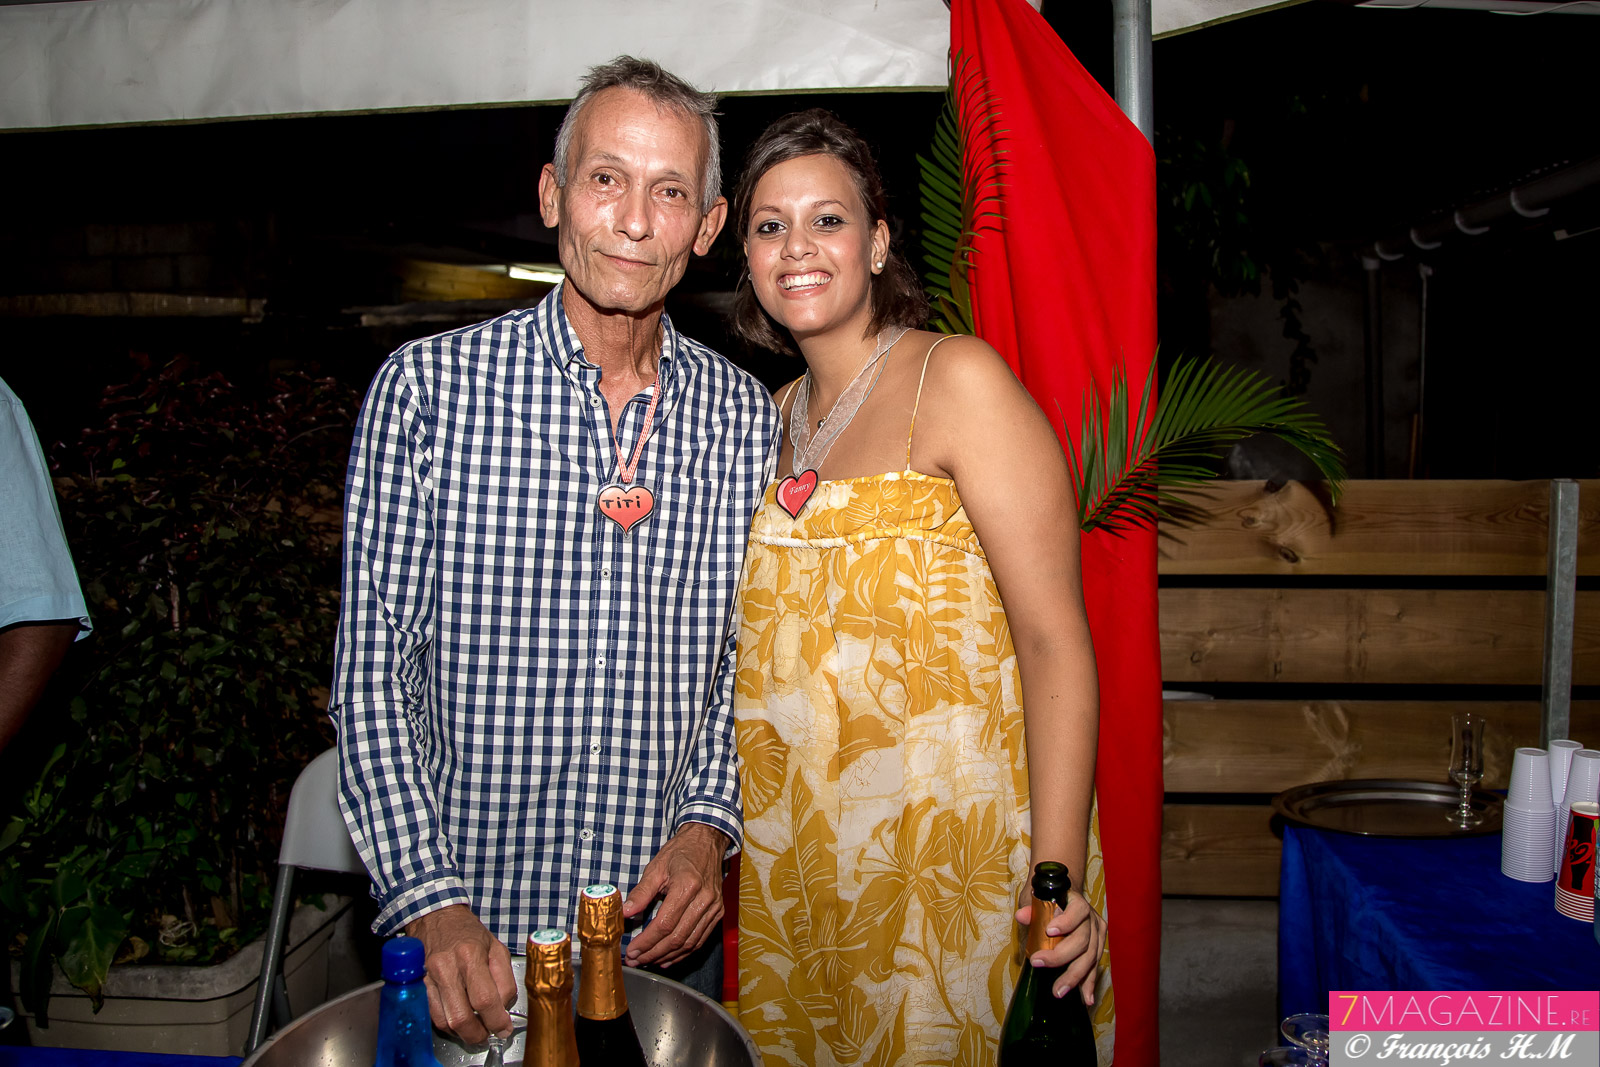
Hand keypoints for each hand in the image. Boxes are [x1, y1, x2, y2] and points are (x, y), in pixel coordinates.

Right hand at [405, 904, 517, 1043]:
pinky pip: (433, 1016)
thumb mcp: (496, 948)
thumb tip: (504, 1008)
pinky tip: (459, 1019)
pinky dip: (448, 1025)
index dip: (497, 1020)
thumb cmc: (467, 932)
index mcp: (470, 955)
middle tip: (489, 1033)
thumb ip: (505, 979)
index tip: (504, 1028)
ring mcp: (428, 978)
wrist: (435, 917)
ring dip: (463, 1033)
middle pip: (462, 1017)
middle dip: (478, 1034)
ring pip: (445, 1022)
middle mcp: (446, 968)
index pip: (485, 999)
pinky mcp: (419, 986)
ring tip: (475, 1028)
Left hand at [621, 823, 727, 968]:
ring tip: (648, 961)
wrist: (706, 842)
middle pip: (677, 937)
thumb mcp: (656, 867)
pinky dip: (683, 952)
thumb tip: (625, 912)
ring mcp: (713, 907)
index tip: (632, 950)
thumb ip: (641, 892)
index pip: (664, 924)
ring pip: (689, 942)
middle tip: (636, 960)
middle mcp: (704, 899)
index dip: (646, 941)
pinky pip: (700, 939)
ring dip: (667, 956)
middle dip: (653, 953)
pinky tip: (668, 957)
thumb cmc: (681, 852)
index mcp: (687, 886)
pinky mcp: (717, 912)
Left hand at [1014, 886, 1107, 1004]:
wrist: (1065, 900)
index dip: (1066, 922)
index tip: (1049, 932)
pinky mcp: (1098, 948)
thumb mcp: (1037, 899)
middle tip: (1039, 964)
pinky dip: (1089, 983)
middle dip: (1061, 956)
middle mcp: (1092, 919)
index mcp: (1078, 903)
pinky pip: (1094, 967)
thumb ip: (1031, 907)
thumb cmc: (1049, 900)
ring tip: (1059, 991)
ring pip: (1090, 957)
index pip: (1077, 911)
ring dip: (1074, 976)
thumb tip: (1022, 917)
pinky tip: (1086, 998)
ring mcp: (1097, 935)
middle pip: (1082, 940)